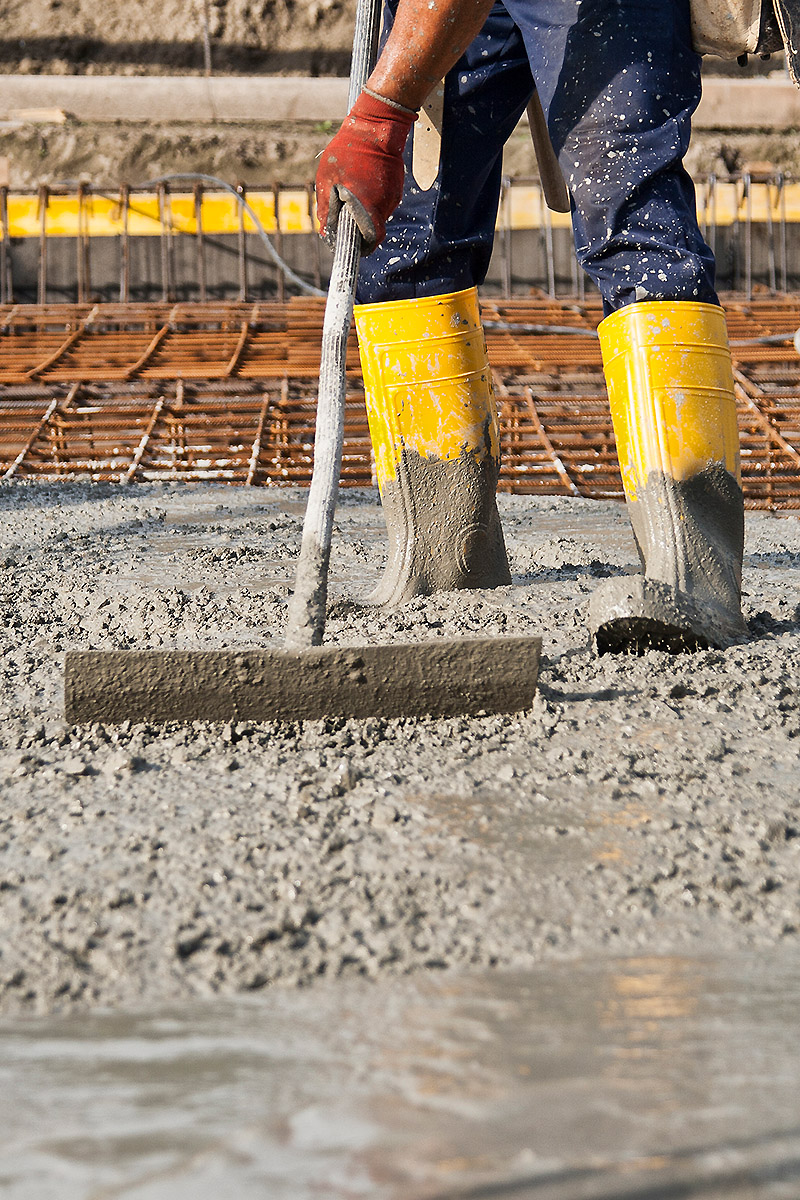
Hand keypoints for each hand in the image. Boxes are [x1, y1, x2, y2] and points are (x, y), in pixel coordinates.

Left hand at [315, 89, 416, 254]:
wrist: (376, 127)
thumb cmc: (348, 151)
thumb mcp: (326, 179)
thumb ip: (325, 208)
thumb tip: (325, 231)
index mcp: (367, 207)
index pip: (369, 241)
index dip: (358, 246)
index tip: (346, 243)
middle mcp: (384, 206)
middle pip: (371, 229)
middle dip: (357, 225)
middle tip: (342, 213)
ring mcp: (393, 197)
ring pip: (376, 215)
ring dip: (363, 210)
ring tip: (352, 191)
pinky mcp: (397, 189)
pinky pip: (382, 202)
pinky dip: (371, 199)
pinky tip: (363, 182)